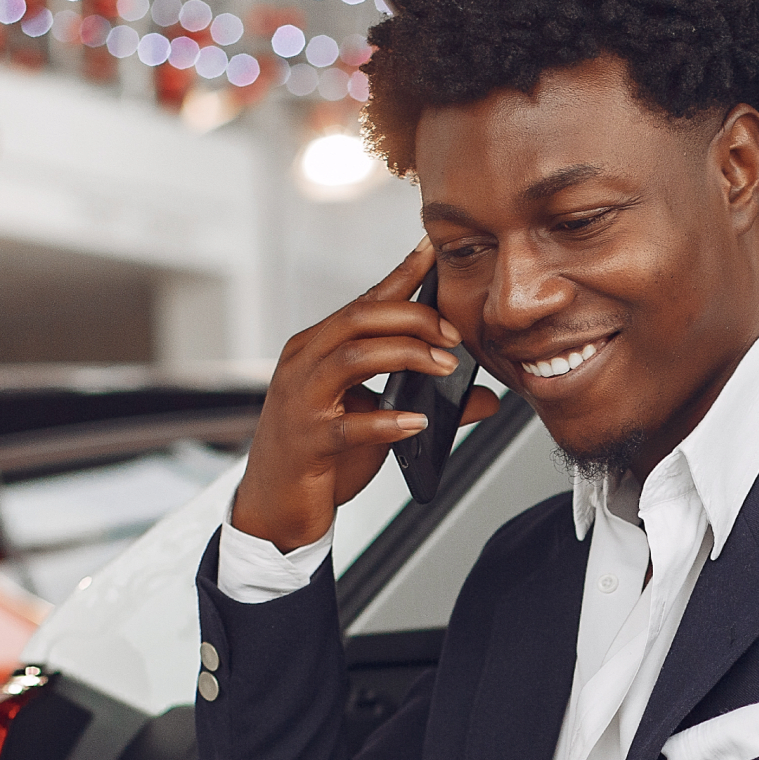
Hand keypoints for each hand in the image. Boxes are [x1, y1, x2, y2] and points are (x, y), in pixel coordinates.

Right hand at [232, 239, 501, 550]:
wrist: (274, 508)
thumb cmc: (320, 459)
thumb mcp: (376, 423)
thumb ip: (425, 403)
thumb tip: (485, 398)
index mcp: (316, 349)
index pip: (364, 303)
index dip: (400, 275)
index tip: (433, 251)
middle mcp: (303, 365)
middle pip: (360, 320)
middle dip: (413, 318)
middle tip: (454, 335)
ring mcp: (301, 401)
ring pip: (354, 358)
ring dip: (407, 356)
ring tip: (446, 369)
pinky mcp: (307, 442)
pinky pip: (350, 426)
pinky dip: (388, 421)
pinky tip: (418, 422)